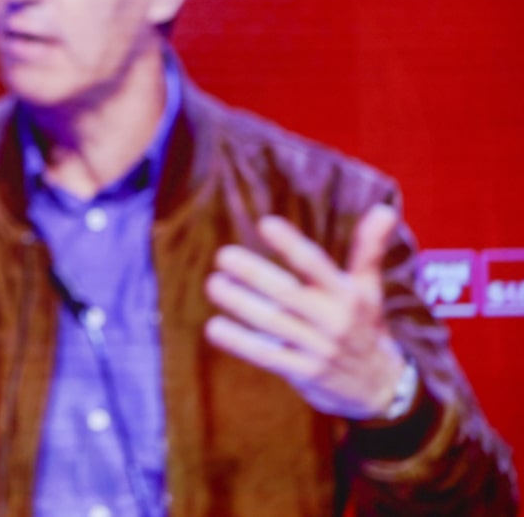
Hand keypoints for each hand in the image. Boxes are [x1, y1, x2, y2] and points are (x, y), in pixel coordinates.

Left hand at [204, 204, 407, 419]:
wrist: (380, 388)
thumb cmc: (364, 327)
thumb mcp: (369, 289)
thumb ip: (368, 249)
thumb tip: (384, 209)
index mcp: (348, 295)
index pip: (317, 265)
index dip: (291, 244)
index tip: (265, 223)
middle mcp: (333, 320)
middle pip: (288, 293)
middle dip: (254, 274)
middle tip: (223, 255)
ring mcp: (318, 349)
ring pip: (272, 323)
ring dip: (239, 303)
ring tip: (214, 284)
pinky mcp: (303, 373)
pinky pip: (266, 356)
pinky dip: (239, 342)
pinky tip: (214, 327)